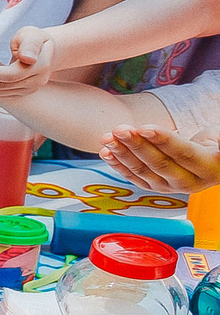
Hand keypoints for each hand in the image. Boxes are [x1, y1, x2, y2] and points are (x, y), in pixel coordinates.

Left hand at [102, 125, 219, 193]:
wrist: (213, 161)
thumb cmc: (217, 143)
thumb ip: (219, 140)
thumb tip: (219, 143)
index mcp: (211, 167)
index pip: (184, 152)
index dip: (163, 140)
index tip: (143, 127)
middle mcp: (191, 182)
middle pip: (160, 163)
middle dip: (137, 145)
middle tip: (120, 129)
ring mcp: (171, 188)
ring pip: (144, 171)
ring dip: (122, 154)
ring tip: (108, 137)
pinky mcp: (156, 187)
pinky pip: (135, 177)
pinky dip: (119, 164)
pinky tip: (106, 152)